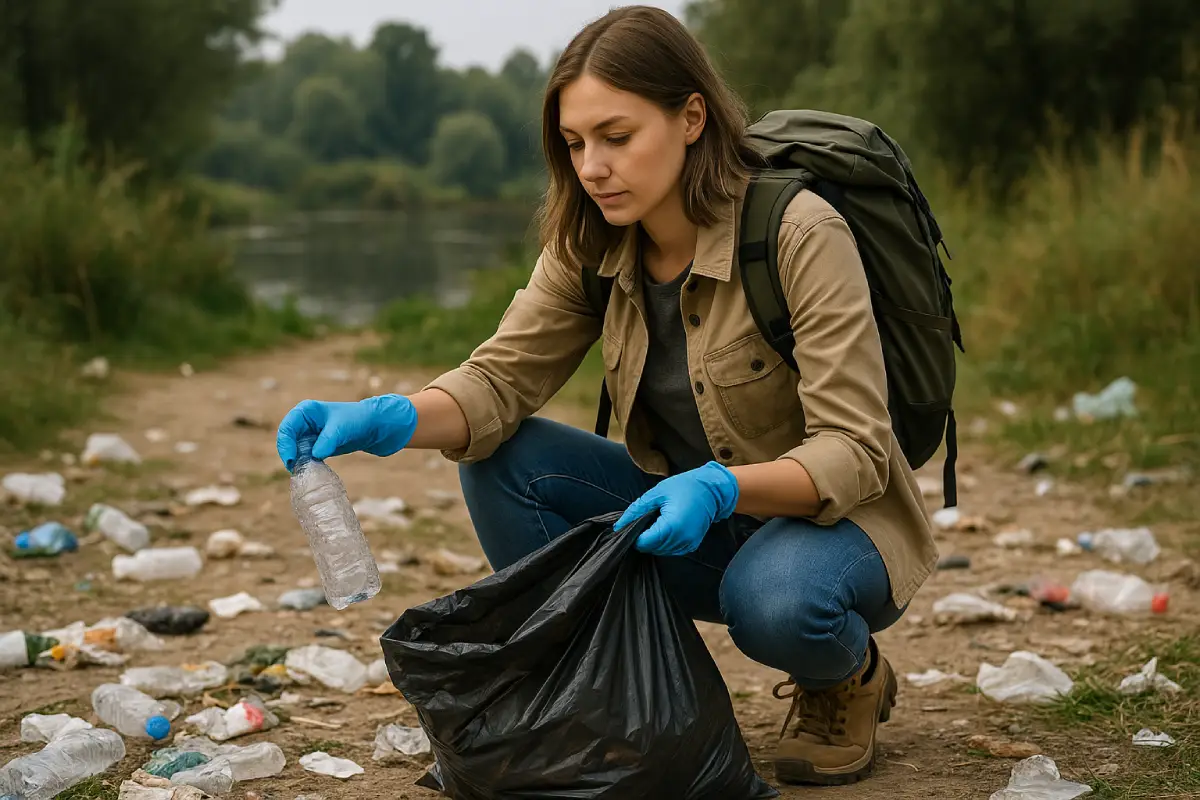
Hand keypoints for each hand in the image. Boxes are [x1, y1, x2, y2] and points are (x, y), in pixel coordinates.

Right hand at [276, 394, 417, 470]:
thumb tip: (314, 455)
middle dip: (290, 455)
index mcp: (306, 411)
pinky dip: (306, 464)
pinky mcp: (318, 446)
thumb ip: (328, 440)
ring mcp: (311, 434)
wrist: (377, 427)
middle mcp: (305, 422)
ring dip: (298, 461)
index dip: (285, 444)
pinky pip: (306, 456)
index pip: (287, 428)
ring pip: (296, 450)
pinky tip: (312, 472)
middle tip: (296, 471)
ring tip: (304, 473)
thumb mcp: (342, 428)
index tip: (292, 460)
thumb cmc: (359, 420)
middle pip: (288, 440)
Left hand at [613, 461, 739, 555]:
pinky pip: (671, 549)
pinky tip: (666, 526)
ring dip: (654, 540)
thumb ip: (636, 510)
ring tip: (658, 520)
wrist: (713, 489)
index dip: (634, 535)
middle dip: (644, 537)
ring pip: (660, 551)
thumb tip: (619, 525)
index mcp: (672, 526)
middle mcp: (681, 540)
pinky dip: (665, 541)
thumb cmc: (685, 487)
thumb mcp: (657, 493)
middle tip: (646, 518)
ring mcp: (688, 545)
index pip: (644, 543)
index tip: (633, 523)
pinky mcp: (691, 545)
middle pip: (651, 548)